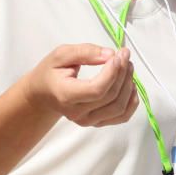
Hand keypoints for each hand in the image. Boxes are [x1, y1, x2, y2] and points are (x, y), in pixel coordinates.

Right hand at [23, 44, 138, 126]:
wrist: (44, 94)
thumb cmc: (51, 72)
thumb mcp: (61, 55)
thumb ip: (85, 52)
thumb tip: (110, 55)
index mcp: (66, 95)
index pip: (96, 89)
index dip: (112, 73)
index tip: (117, 55)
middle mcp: (77, 113)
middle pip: (111, 96)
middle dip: (123, 73)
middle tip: (124, 54)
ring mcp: (88, 121)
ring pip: (119, 108)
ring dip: (129, 85)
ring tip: (128, 66)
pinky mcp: (97, 122)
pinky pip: (121, 117)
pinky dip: (131, 102)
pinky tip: (131, 85)